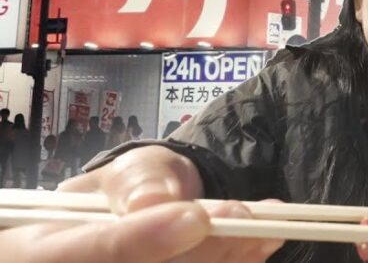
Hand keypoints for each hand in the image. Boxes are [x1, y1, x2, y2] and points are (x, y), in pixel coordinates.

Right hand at [47, 145, 283, 262]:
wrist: (157, 215)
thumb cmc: (133, 190)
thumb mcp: (133, 169)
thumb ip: (139, 180)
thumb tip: (152, 201)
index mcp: (42, 247)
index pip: (81, 253)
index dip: (136, 243)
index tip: (192, 218)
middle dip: (200, 250)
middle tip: (244, 216)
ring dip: (227, 259)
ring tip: (269, 226)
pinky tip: (262, 244)